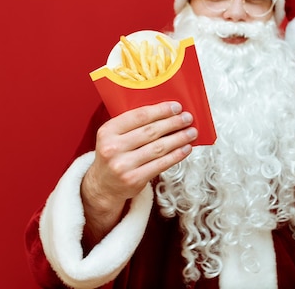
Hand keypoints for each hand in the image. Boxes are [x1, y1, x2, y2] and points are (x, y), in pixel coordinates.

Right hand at [81, 101, 196, 241]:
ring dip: (179, 138)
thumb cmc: (114, 156)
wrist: (103, 186)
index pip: (139, 116)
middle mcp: (113, 147)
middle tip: (187, 118)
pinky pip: (161, 164)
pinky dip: (176, 155)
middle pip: (151, 131)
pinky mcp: (134, 179)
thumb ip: (133, 125)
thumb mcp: (113, 136)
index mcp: (108, 131)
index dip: (160, 110)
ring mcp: (123, 165)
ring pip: (158, 148)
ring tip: (191, 133)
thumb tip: (166, 113)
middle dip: (173, 123)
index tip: (176, 107)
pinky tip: (186, 149)